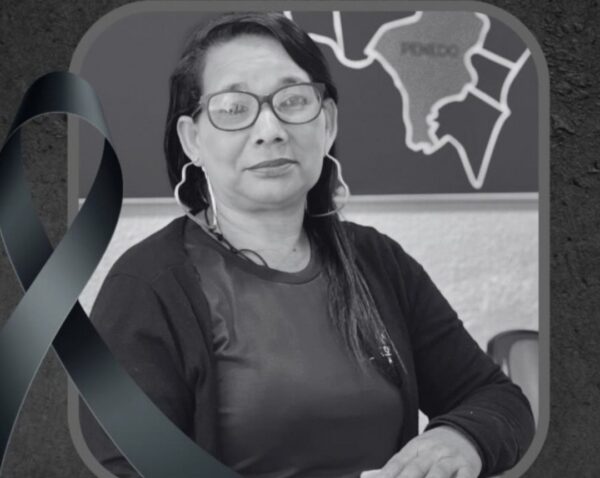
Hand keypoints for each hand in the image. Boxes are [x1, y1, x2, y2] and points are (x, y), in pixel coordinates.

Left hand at [360, 426, 481, 477]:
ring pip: (438, 472)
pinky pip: (463, 477)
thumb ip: (397, 467)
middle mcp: (431, 451)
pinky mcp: (468, 467)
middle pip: (415, 468)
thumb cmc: (434, 449)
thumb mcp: (415, 452)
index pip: (397, 463)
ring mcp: (450, 458)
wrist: (465, 433)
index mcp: (415, 447)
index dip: (386, 476)